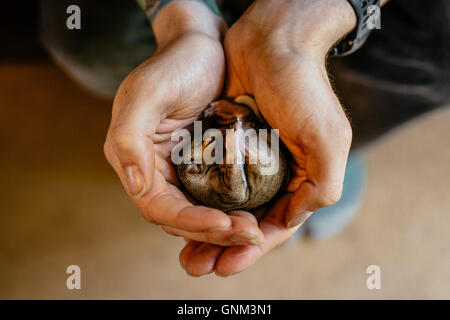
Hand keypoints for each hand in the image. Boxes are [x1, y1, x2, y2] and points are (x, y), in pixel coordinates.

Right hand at [104, 2, 262, 245]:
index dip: (190, 222)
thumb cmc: (176, 63)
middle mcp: (155, 171)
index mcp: (135, 159)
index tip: (225, 225)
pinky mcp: (203, 165)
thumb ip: (130, 137)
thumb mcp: (148, 92)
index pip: (158, 207)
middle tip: (250, 234)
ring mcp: (180, 170)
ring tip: (255, 231)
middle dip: (214, 232)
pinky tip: (254, 214)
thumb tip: (136, 186)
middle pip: (181, 217)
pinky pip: (215, 198)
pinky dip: (231, 211)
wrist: (203, 45)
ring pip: (199, 213)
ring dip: (226, 229)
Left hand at [179, 0, 357, 275]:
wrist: (272, 41)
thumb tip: (289, 222)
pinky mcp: (229, 146)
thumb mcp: (327, 138)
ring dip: (208, 231)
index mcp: (302, 178)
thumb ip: (321, 186)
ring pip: (228, 207)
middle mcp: (277, 174)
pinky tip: (183, 214)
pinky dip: (201, 201)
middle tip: (197, 267)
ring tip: (187, 254)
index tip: (225, 266)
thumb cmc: (302, 86)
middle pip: (248, 222)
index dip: (251, 249)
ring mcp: (252, 161)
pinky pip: (213, 181)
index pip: (276, 226)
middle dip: (224, 247)